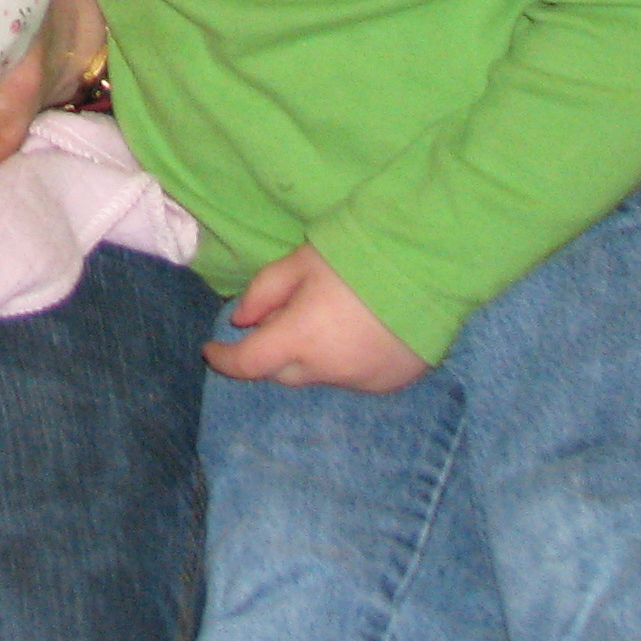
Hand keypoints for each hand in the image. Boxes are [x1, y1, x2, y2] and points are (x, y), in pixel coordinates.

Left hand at [205, 244, 428, 392]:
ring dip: (310, 357)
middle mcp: (328, 371)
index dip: (224, 359)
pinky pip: (351, 378)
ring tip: (323, 319)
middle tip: (276, 321)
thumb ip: (264, 291)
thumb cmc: (357, 257)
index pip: (248, 364)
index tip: (211, 349)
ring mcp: (361, 381)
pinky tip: (354, 333)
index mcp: (300, 339)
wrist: (430, 268)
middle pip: (282, 373)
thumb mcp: (300, 263)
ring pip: (318, 377)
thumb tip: (240, 319)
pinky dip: (342, 362)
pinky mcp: (389, 383)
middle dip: (271, 353)